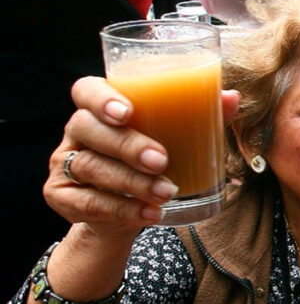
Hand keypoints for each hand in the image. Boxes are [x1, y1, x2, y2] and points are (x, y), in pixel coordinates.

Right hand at [43, 77, 239, 233]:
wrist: (127, 212)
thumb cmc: (153, 162)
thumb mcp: (177, 138)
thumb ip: (202, 115)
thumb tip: (232, 97)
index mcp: (100, 108)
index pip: (86, 90)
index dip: (101, 98)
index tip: (127, 112)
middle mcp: (78, 132)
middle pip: (90, 129)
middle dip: (127, 145)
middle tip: (161, 160)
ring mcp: (65, 164)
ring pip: (92, 167)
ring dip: (132, 182)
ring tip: (167, 193)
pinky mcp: (62, 196)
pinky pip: (89, 203)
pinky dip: (123, 210)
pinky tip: (149, 213)